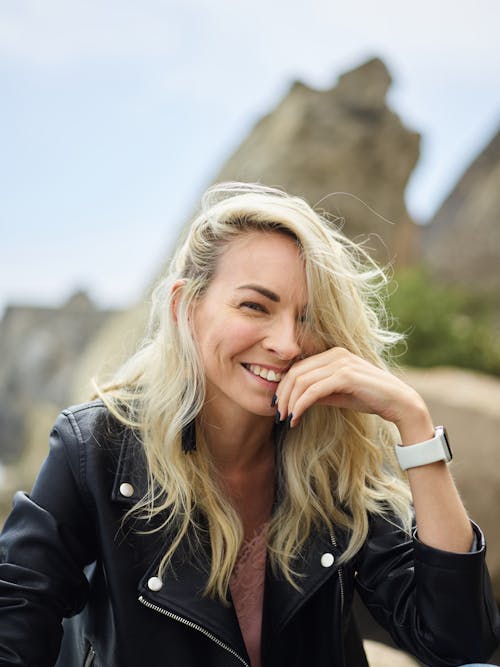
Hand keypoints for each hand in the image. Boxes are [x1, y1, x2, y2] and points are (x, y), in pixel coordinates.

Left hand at [275, 347, 430, 437]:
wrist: (399, 402)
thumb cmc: (370, 398)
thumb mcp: (339, 393)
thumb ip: (319, 391)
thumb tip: (296, 399)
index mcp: (333, 354)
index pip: (299, 367)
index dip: (284, 386)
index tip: (280, 405)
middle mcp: (335, 354)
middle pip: (296, 372)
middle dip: (283, 394)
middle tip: (279, 414)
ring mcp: (341, 363)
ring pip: (302, 381)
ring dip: (290, 402)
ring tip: (287, 419)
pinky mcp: (345, 376)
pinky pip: (312, 391)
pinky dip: (300, 405)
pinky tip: (296, 418)